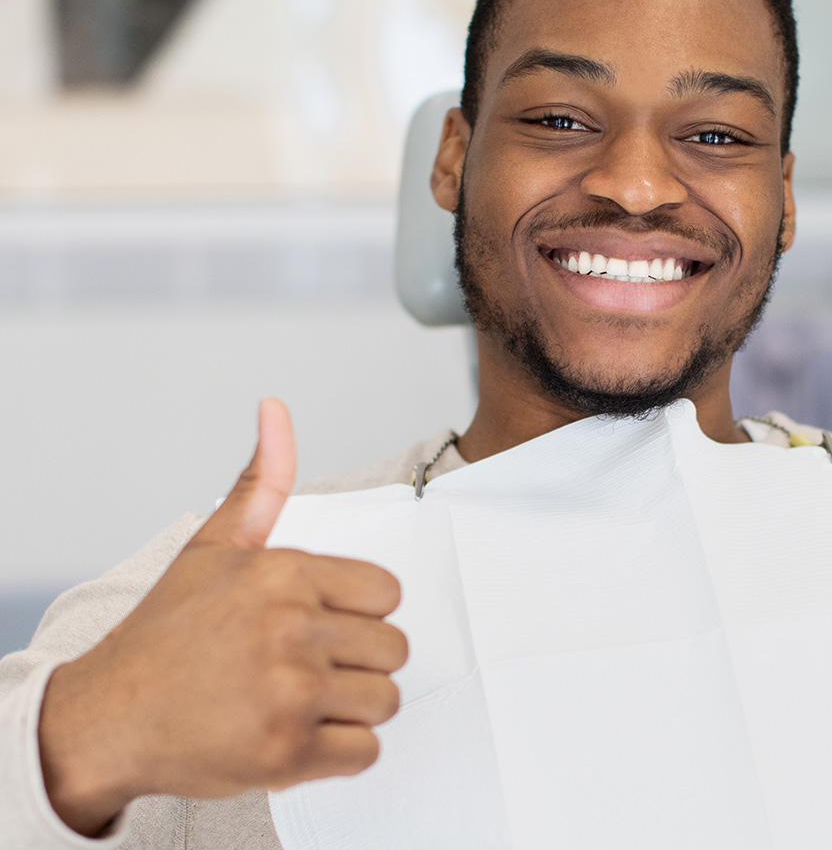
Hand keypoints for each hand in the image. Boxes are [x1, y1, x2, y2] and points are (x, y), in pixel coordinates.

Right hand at [37, 399, 407, 835]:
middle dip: (358, 662)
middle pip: (393, 649)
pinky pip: (366, 753)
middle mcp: (291, 629)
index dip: (359, 613)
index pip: (389, 593)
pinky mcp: (287, 755)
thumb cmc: (166, 633)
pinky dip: (340, 753)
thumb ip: (262, 481)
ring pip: (385, 700)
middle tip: (307, 668)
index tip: (322, 624)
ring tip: (301, 702)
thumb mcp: (212, 546)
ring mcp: (290, 694)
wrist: (106, 718)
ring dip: (351, 708)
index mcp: (283, 574)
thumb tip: (275, 407)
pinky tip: (298, 736)